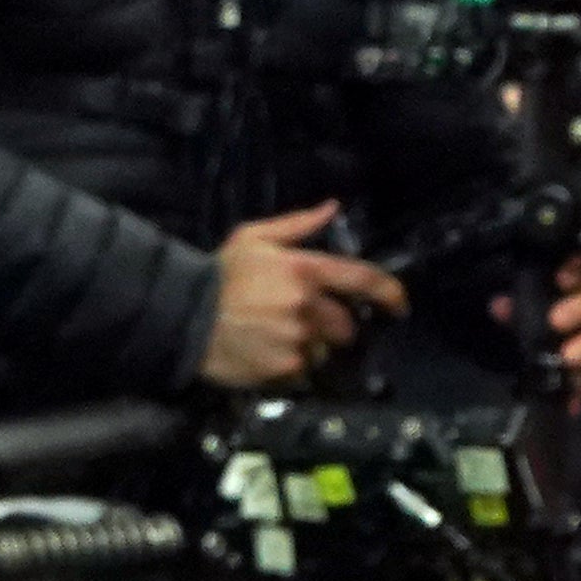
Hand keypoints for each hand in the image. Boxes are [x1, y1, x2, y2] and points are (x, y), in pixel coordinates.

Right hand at [200, 201, 404, 387]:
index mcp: (305, 271)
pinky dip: (292, 367)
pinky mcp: (285, 368)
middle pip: (346, 325)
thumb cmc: (218, 274)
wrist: (181, 316)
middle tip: (304, 324)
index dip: (390, 293)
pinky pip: (303, 372)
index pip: (363, 280)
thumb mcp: (253, 238)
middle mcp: (308, 307)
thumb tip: (332, 208)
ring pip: (324, 351)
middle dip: (333, 326)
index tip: (399, 306)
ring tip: (279, 341)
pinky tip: (267, 356)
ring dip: (311, 348)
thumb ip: (297, 224)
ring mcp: (298, 340)